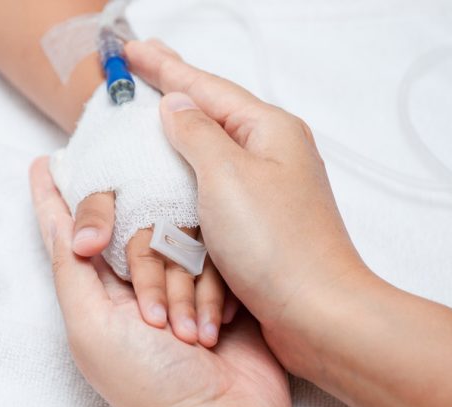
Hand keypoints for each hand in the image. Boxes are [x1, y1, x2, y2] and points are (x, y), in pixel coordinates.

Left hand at [29, 157, 290, 406]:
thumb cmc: (149, 382)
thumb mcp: (92, 327)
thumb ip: (70, 269)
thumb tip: (55, 219)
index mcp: (97, 289)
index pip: (70, 228)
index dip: (54, 195)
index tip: (45, 160)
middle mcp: (133, 278)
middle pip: (131, 226)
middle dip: (146, 265)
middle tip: (155, 316)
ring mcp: (178, 278)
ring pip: (176, 237)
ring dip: (183, 288)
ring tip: (185, 338)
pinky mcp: (219, 282)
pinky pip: (214, 256)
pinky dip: (212, 293)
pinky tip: (215, 329)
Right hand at [125, 40, 365, 331]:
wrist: (317, 313)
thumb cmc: (275, 244)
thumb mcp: (225, 176)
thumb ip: (195, 133)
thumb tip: (175, 105)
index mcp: (268, 130)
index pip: (206, 87)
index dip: (165, 67)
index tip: (134, 49)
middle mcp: (272, 153)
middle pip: (211, 112)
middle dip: (175, 89)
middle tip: (144, 65)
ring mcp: (267, 188)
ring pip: (212, 151)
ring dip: (181, 131)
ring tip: (154, 110)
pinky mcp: (260, 222)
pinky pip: (215, 187)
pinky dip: (190, 174)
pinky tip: (175, 169)